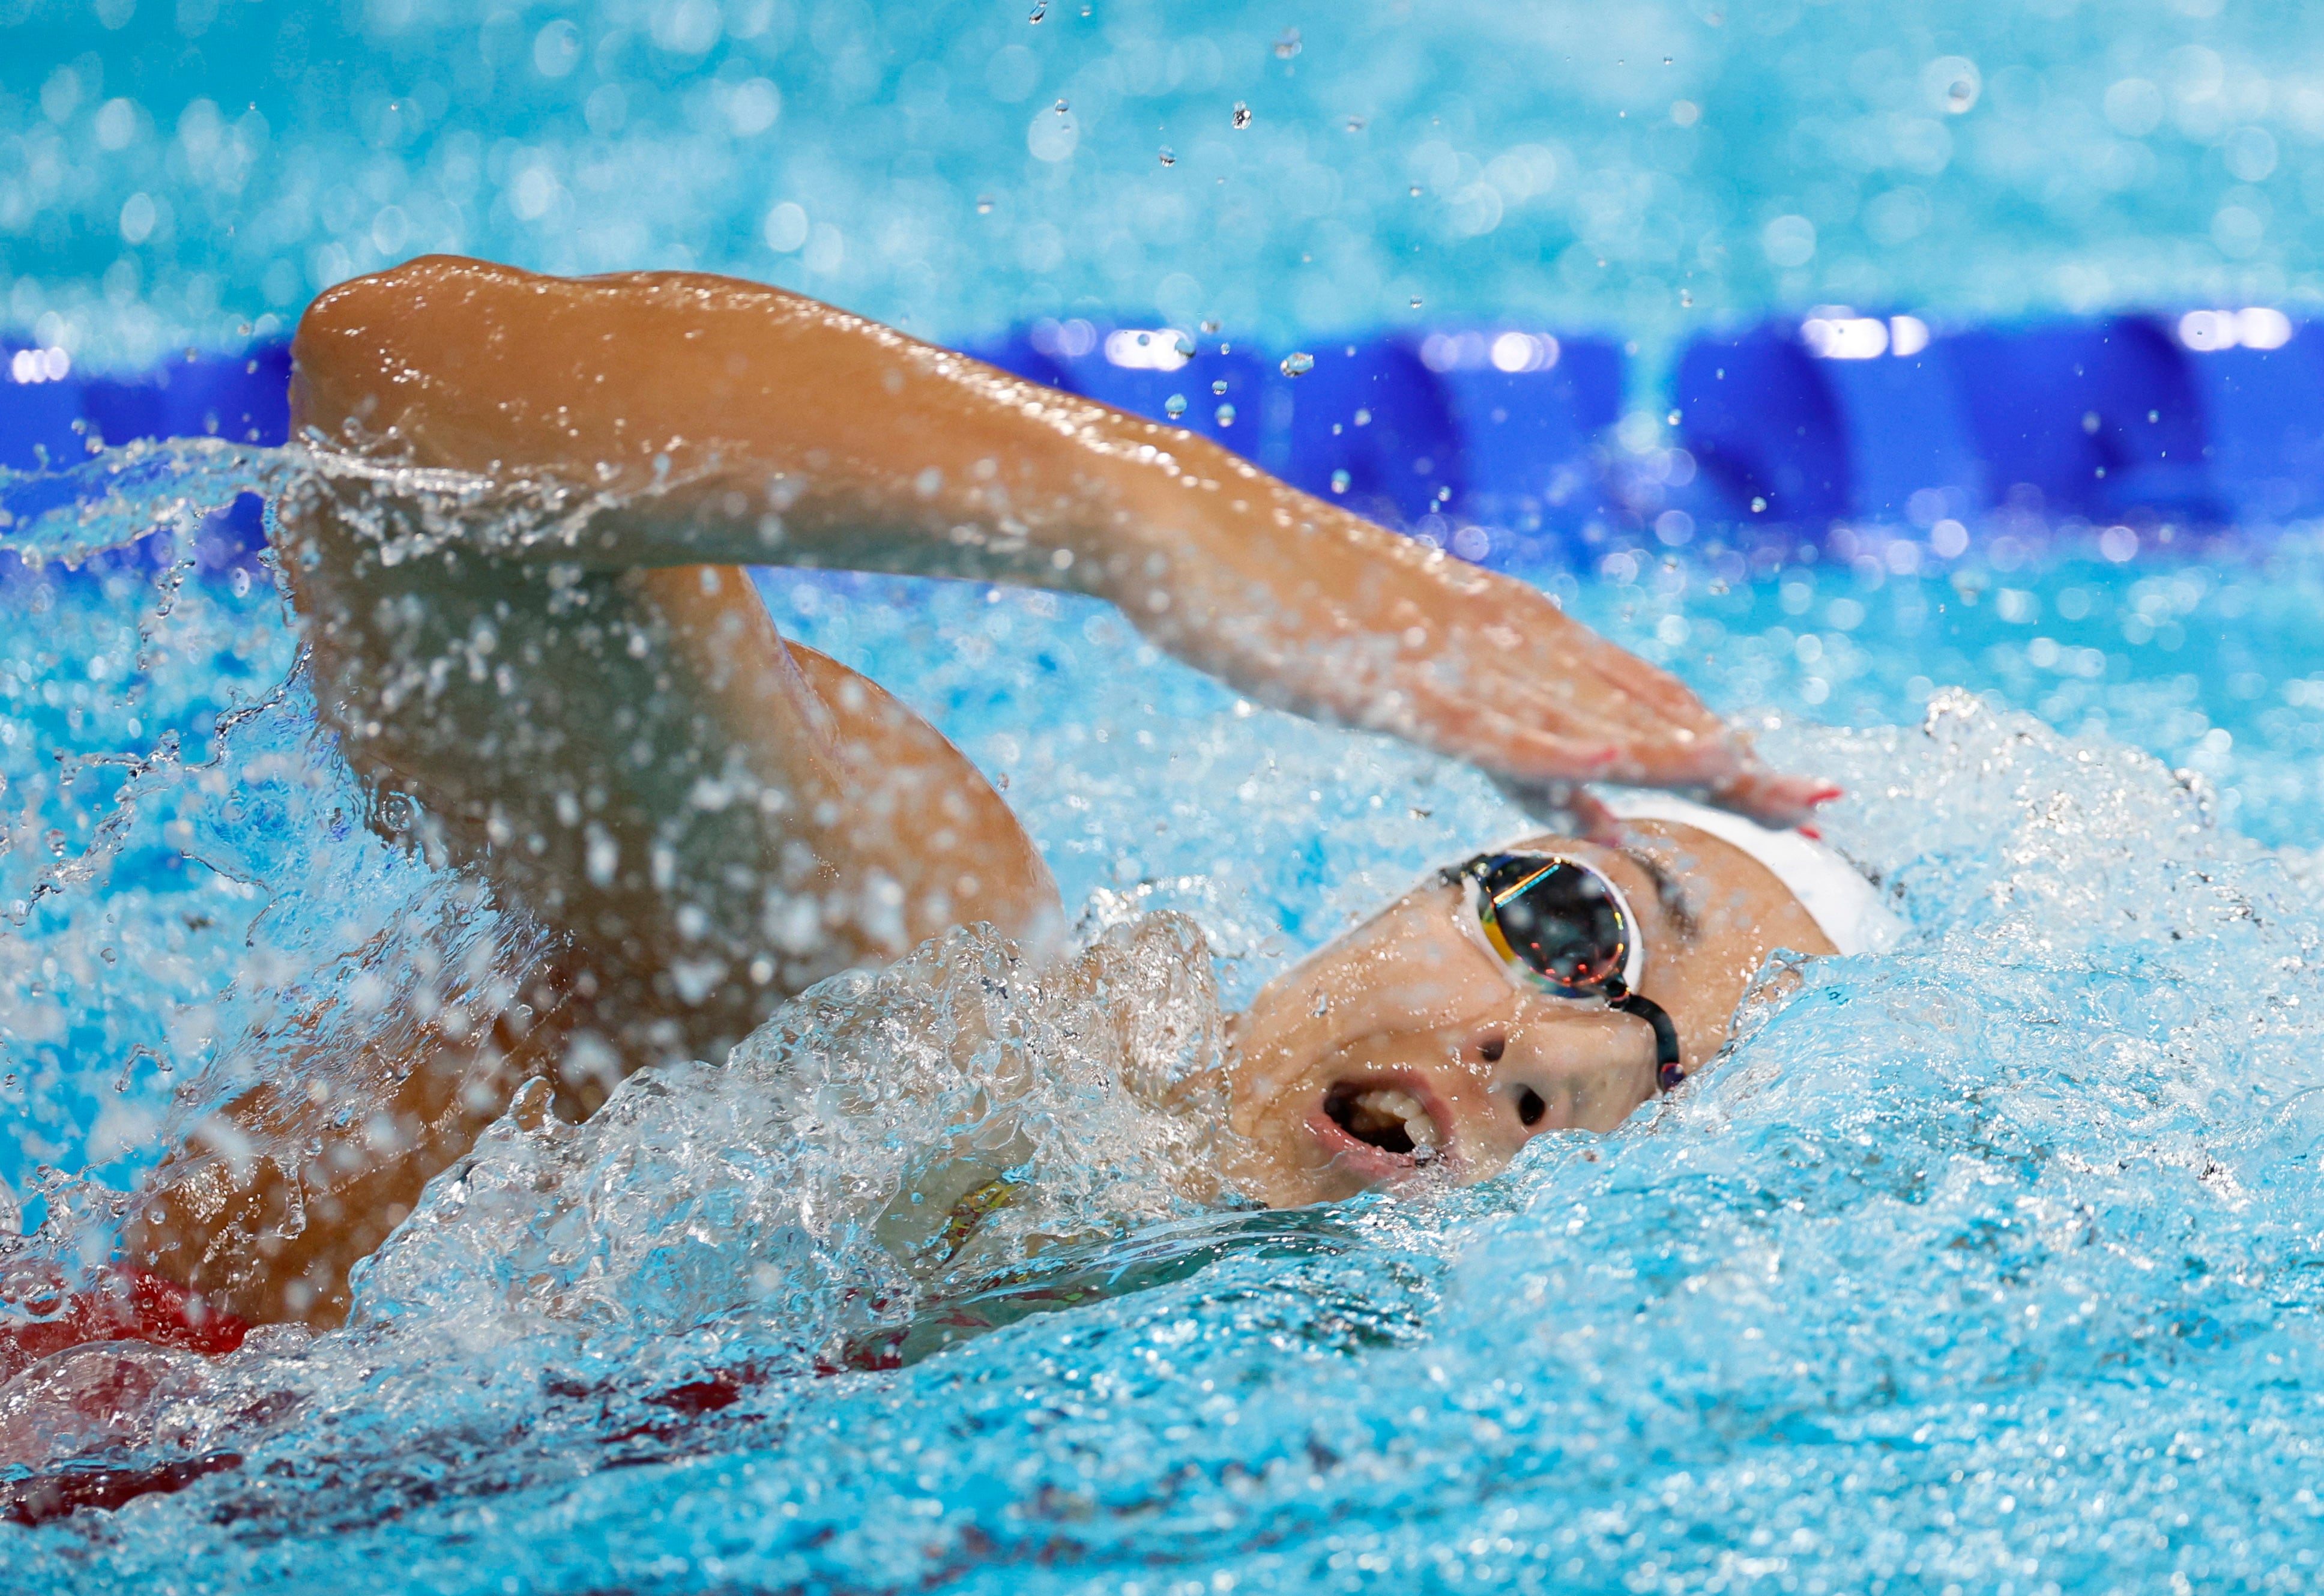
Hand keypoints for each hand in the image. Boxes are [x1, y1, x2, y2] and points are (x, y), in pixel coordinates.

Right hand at [1124, 491, 1836, 830]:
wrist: (1184, 519)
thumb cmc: (1281, 592)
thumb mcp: (1398, 670)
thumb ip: (1489, 724)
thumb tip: (1578, 789)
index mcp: (1502, 628)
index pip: (1635, 696)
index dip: (1720, 743)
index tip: (1796, 790)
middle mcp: (1492, 631)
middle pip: (1630, 703)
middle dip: (1727, 756)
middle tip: (1819, 805)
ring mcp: (1439, 650)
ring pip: (1573, 708)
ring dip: (1664, 745)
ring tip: (1751, 779)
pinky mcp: (1375, 671)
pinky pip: (1472, 718)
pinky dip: (1542, 744)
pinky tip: (1603, 768)